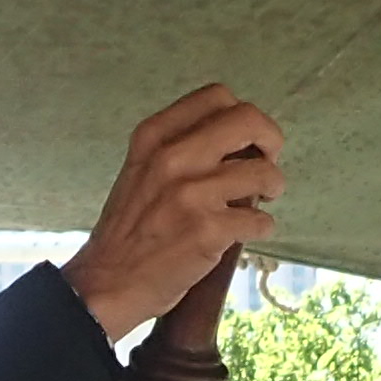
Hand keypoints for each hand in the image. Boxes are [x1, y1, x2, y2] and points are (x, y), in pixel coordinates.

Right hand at [64, 85, 283, 339]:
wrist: (107, 283)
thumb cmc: (129, 230)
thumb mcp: (142, 170)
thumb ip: (180, 149)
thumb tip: (237, 142)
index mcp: (155, 136)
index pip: (217, 97)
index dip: (244, 116)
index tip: (247, 139)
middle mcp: (172, 158)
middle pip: (247, 120)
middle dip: (271, 140)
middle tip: (269, 162)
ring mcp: (190, 194)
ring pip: (263, 173)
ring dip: (273, 187)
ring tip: (262, 200)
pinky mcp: (207, 231)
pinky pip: (260, 220)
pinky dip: (262, 228)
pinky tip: (247, 233)